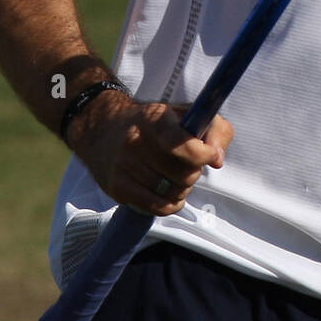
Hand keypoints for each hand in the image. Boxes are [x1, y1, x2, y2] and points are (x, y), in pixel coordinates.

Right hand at [68, 91, 233, 215]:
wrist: (103, 129)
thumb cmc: (153, 123)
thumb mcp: (186, 113)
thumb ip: (215, 129)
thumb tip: (217, 159)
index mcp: (155, 119)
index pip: (182, 143)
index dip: (202, 154)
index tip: (209, 155)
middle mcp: (135, 141)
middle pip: (183, 174)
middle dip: (193, 172)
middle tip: (187, 164)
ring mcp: (124, 165)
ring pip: (172, 192)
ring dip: (182, 189)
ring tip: (175, 176)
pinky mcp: (117, 187)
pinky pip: (157, 207)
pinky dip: (170, 204)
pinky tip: (170, 194)